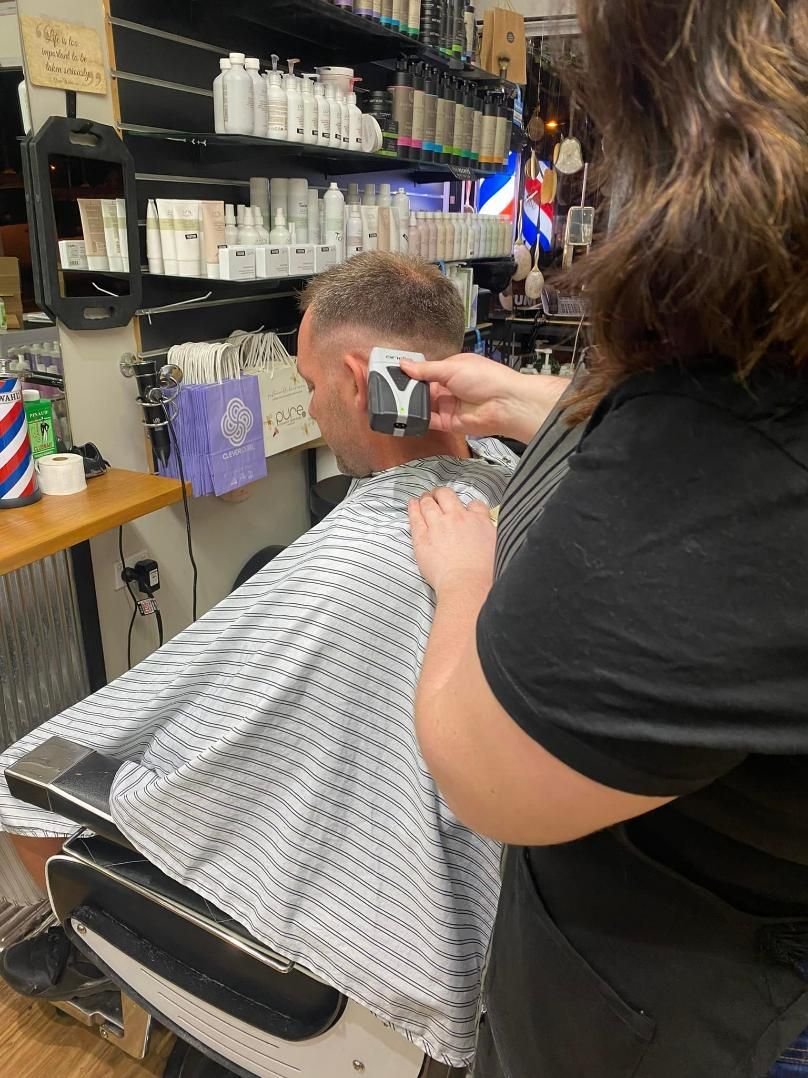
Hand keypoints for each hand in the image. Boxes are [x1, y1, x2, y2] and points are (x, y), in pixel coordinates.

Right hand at [400, 353, 567, 443]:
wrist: (505, 404)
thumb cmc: (485, 378)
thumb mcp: (452, 368)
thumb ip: (426, 369)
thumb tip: (404, 364)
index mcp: (453, 368)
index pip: (427, 370)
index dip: (411, 372)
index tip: (392, 372)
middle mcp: (450, 387)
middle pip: (423, 389)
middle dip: (406, 389)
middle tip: (385, 389)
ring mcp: (449, 406)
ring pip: (424, 405)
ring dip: (409, 404)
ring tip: (389, 403)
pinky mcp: (449, 423)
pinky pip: (429, 421)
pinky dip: (417, 420)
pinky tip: (402, 417)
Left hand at [409, 488, 495, 594]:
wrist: (467, 584)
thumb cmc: (484, 573)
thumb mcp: (498, 546)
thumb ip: (491, 534)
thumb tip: (488, 530)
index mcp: (479, 521)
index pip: (475, 504)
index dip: (469, 506)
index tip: (466, 510)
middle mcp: (458, 518)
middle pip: (447, 495)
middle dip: (441, 493)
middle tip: (438, 495)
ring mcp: (438, 526)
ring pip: (428, 504)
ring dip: (426, 498)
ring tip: (424, 498)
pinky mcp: (423, 538)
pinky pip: (416, 518)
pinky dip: (413, 508)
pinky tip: (412, 504)